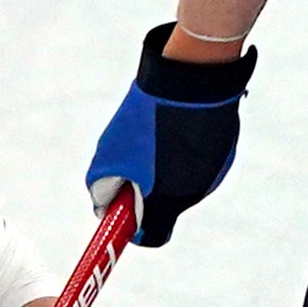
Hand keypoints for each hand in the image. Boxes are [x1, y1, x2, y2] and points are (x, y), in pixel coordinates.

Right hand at [82, 27, 249, 247]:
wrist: (193, 71)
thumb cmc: (181, 138)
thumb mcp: (174, 193)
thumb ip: (157, 219)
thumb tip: (146, 235)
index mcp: (106, 171)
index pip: (106, 210)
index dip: (128, 222)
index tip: (150, 224)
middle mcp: (111, 147)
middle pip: (131, 187)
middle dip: (158, 194)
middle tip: (184, 191)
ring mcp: (129, 124)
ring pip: (150, 162)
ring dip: (173, 167)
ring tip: (197, 157)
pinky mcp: (148, 106)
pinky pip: (162, 139)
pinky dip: (180, 144)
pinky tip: (201, 136)